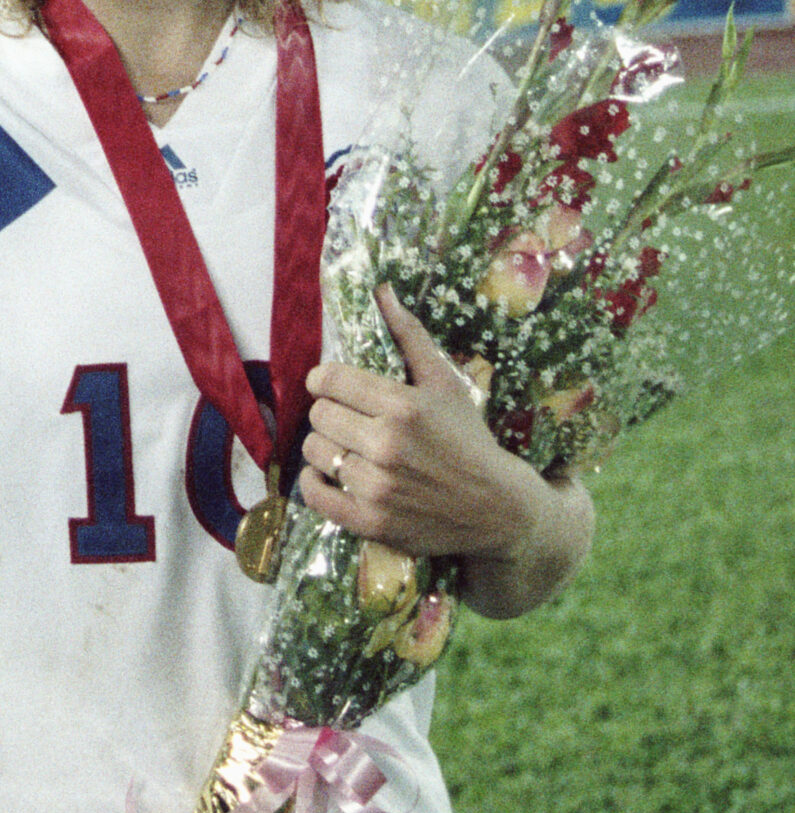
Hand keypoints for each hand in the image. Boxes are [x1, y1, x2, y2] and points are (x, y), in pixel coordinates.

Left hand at [299, 286, 569, 584]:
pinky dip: (313, 484)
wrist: (498, 510)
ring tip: (346, 448)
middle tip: (347, 420)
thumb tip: (383, 291)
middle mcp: (386, 444)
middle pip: (318, 415)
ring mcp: (377, 486)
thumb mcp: (446, 384)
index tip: (332, 387)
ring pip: (314, 452)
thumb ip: (410, 337)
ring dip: (324, 448)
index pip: (329, 379)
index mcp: (403, 405)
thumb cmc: (469, 440)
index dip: (325, 380)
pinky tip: (329, 476)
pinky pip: (314, 495)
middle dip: (329, 413)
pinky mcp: (370, 521)